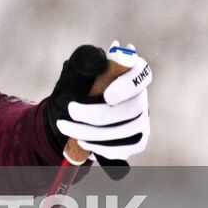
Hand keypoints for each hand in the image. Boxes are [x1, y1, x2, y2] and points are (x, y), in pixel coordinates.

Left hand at [44, 43, 151, 163]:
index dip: (129, 86)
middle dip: (97, 113)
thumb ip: (83, 61)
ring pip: (126, 131)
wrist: (69, 116)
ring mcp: (142, 120)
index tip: (107, 96)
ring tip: (65, 127)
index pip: (142, 74)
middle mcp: (140, 97)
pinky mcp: (137, 140)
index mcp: (129, 73)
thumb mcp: (74, 72)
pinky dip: (100, 146)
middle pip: (132, 109)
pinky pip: (124, 148)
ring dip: (92, 132)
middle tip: (71, 110)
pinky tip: (82, 140)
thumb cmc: (74, 88)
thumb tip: (97, 59)